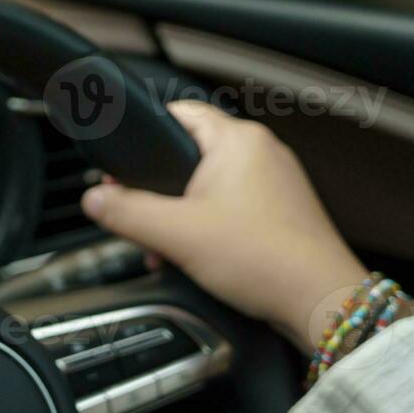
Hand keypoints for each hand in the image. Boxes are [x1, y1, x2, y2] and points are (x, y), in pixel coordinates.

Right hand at [81, 100, 366, 350]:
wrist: (320, 301)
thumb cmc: (264, 259)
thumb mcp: (176, 234)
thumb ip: (127, 212)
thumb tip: (94, 199)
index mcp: (238, 140)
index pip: (179, 111)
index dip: (143, 136)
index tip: (121, 166)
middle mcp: (261, 152)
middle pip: (190, 154)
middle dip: (158, 189)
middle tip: (139, 214)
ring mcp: (276, 183)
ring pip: (210, 185)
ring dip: (181, 214)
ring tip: (167, 246)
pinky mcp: (282, 212)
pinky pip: (232, 207)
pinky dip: (208, 226)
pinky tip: (196, 256)